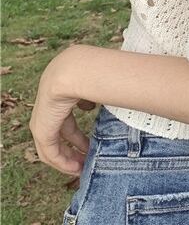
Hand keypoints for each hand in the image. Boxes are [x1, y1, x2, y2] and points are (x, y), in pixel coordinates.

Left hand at [29, 46, 93, 175]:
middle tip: (87, 159)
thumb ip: (97, 99)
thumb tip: (96, 107)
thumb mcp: (98, 88)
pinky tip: (75, 167)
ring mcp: (43, 117)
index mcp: (61, 94)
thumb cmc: (94, 72)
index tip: (92, 144)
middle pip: (61, 132)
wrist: (76, 70)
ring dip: (68, 157)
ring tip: (82, 167)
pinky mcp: (42, 129)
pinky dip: (62, 161)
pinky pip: (50, 151)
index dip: (79, 133)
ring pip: (53, 144)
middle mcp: (49, 106)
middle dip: (75, 146)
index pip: (68, 120)